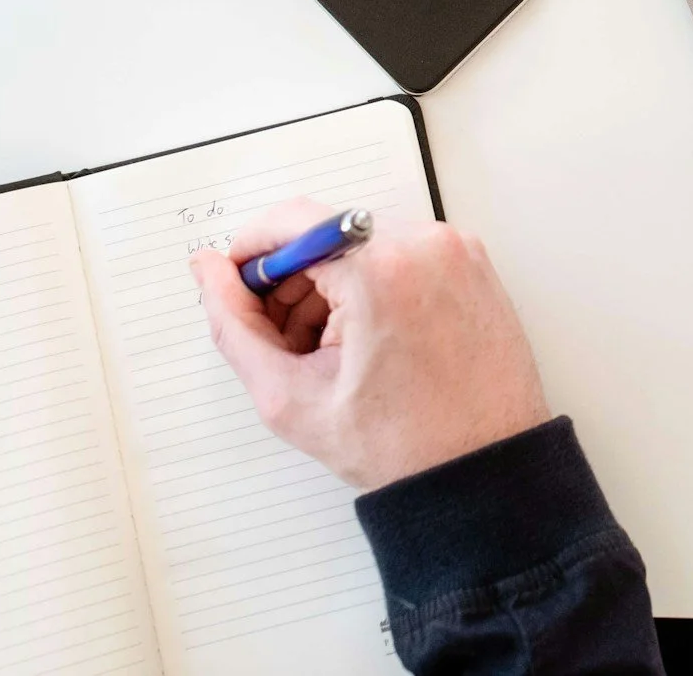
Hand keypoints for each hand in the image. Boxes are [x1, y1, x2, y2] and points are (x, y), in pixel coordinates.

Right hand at [192, 200, 551, 492]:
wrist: (483, 471)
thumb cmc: (403, 447)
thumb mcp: (290, 397)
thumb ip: (235, 326)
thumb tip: (208, 272)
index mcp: (382, 269)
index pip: (291, 221)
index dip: (251, 255)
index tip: (237, 287)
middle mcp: (426, 245)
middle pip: (326, 233)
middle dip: (290, 281)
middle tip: (282, 343)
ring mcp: (456, 251)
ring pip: (362, 244)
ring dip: (329, 286)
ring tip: (326, 353)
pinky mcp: (474, 263)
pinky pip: (402, 254)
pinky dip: (372, 286)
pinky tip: (365, 342)